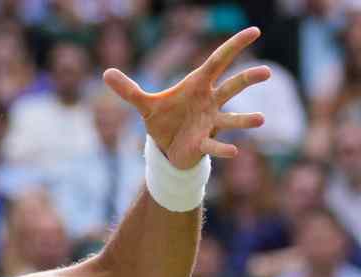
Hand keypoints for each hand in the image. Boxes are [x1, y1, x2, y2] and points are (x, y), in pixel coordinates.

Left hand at [104, 27, 269, 167]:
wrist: (166, 147)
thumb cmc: (164, 120)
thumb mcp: (144, 104)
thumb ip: (128, 89)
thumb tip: (105, 72)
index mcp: (198, 86)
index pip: (218, 61)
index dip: (234, 46)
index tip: (255, 30)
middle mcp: (210, 102)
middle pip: (232, 87)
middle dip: (248, 79)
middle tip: (266, 71)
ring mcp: (210, 122)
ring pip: (231, 118)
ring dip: (245, 120)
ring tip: (260, 119)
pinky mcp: (203, 142)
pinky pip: (214, 145)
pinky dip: (222, 149)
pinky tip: (234, 151)